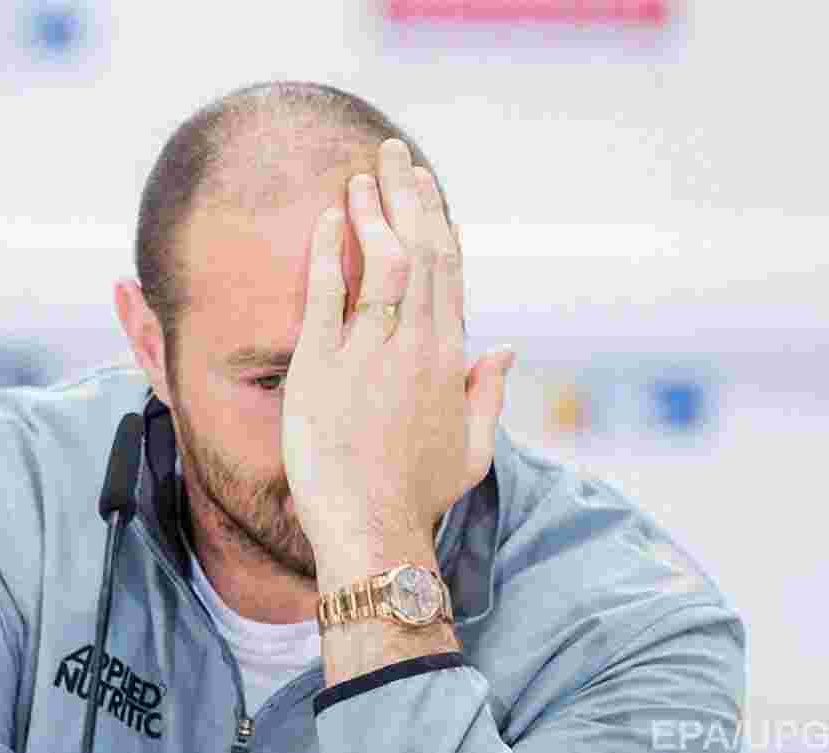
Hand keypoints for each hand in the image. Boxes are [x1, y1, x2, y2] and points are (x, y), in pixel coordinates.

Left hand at [281, 139, 514, 587]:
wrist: (373, 531)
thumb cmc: (418, 496)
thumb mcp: (472, 449)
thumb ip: (488, 394)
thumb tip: (506, 350)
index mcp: (449, 360)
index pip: (448, 273)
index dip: (437, 223)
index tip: (425, 188)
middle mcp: (417, 347)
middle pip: (421, 251)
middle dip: (407, 196)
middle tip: (392, 153)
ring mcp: (371, 354)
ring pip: (383, 262)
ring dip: (373, 210)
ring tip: (360, 173)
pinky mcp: (322, 367)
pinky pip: (328, 295)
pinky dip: (330, 251)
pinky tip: (328, 217)